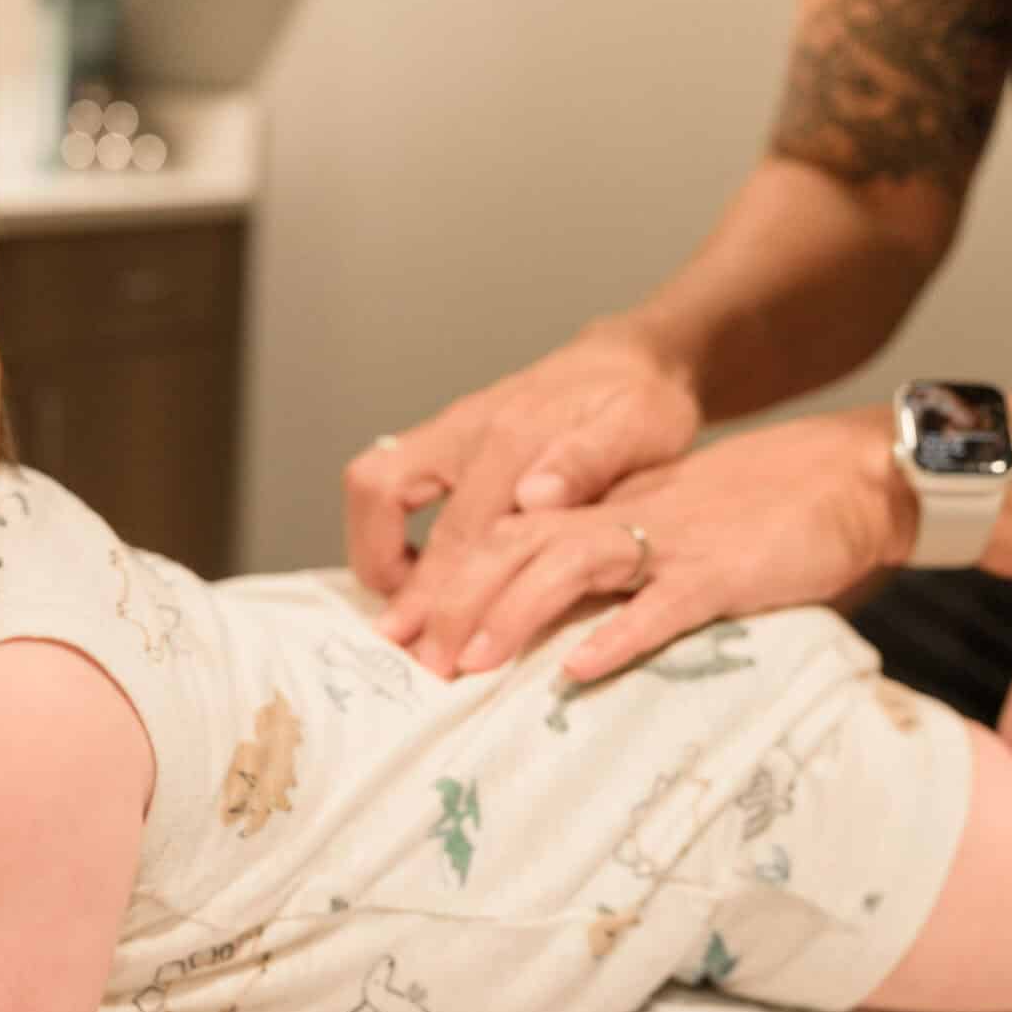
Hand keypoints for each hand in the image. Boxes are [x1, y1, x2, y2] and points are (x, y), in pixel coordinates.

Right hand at [345, 314, 702, 640]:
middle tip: (405, 648)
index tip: (438, 651)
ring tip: (404, 609)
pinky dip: (384, 530)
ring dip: (373, 548)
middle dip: (396, 585)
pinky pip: (386, 480)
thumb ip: (587, 462)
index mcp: (514, 436)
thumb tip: (534, 498)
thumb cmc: (640, 405)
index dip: (441, 595)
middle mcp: (467, 428)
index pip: (458, 529)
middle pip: (391, 505)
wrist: (632, 359)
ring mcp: (449, 429)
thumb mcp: (637, 430)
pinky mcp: (444, 436)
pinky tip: (416, 572)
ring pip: (372, 482)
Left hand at [402, 404, 916, 682]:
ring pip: (572, 568)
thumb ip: (610, 562)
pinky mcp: (722, 571)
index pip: (505, 536)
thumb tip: (553, 620)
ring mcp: (672, 543)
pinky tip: (580, 668)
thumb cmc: (758, 512)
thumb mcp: (667, 527)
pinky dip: (620, 635)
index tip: (397, 632)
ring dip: (514, 614)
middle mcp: (625, 519)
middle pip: (518, 548)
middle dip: (455, 602)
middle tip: (409, 658)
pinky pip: (663, 604)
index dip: (445, 580)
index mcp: (606, 510)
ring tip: (469, 662)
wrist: (846, 475)